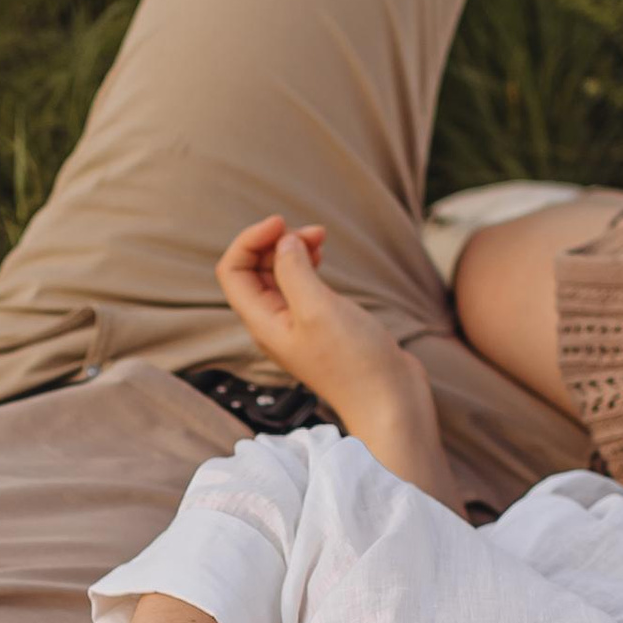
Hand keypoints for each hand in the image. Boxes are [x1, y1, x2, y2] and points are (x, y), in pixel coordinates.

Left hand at [216, 217, 416, 420]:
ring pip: (278, 276)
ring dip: (293, 250)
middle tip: (312, 232)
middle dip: (275, 242)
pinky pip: (300, 287)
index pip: (233, 271)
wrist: (389, 399)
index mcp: (262, 323)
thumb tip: (283, 243)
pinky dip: (307, 265)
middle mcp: (273, 325)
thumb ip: (293, 270)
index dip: (250, 240)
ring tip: (320, 238)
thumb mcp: (318, 308)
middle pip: (254, 270)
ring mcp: (297, 326)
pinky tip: (323, 257)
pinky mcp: (320, 326)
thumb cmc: (354, 361)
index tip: (282, 223)